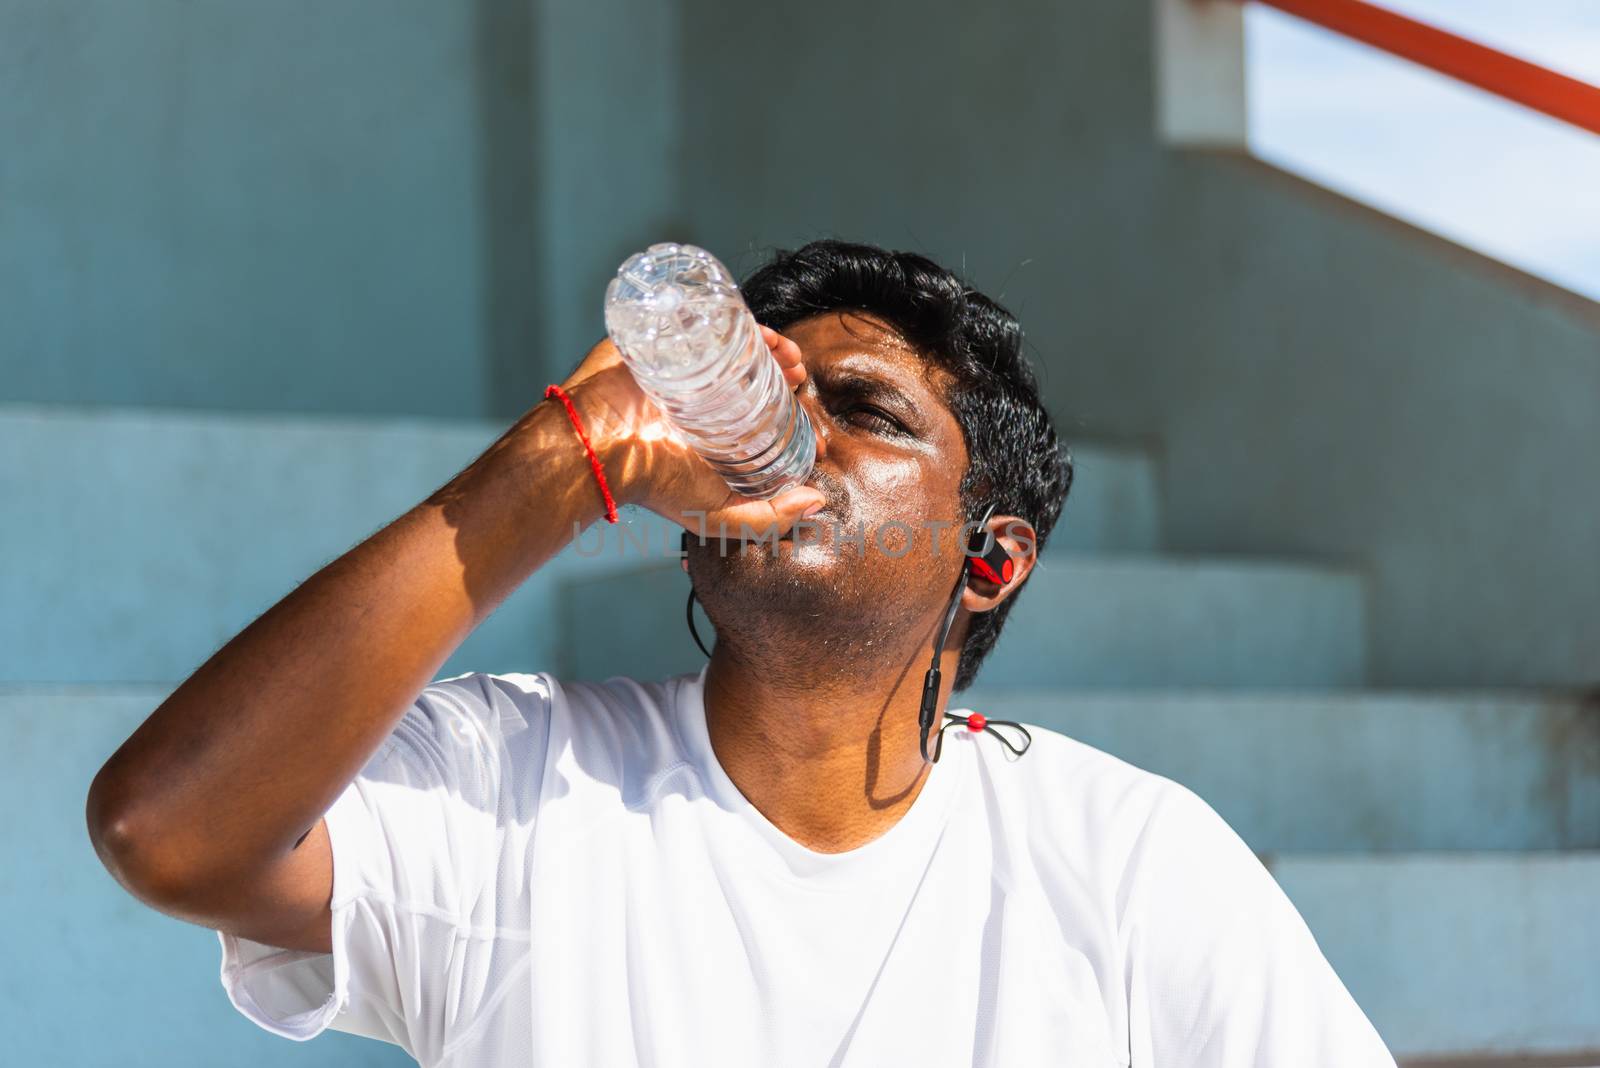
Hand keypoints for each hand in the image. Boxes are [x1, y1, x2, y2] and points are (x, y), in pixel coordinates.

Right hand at [555, 326, 825, 536]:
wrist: (602, 447)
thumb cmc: (656, 484)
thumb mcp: (720, 515)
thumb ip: (770, 519)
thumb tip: (819, 502)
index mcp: (718, 438)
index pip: (767, 419)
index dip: (796, 415)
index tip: (815, 421)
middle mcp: (706, 403)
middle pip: (759, 377)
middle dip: (788, 372)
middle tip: (799, 374)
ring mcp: (690, 370)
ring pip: (742, 348)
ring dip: (773, 346)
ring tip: (786, 353)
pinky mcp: (672, 342)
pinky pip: (713, 322)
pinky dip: (744, 321)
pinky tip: (761, 332)